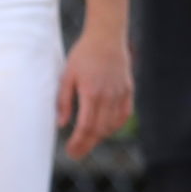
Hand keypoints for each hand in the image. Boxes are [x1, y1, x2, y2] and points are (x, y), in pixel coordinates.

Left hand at [57, 24, 133, 160]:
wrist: (107, 37)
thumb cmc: (83, 55)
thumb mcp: (67, 76)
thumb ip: (64, 101)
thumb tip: (62, 123)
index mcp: (91, 93)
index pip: (86, 126)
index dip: (78, 142)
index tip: (70, 151)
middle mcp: (109, 96)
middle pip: (100, 129)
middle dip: (87, 144)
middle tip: (76, 154)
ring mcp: (121, 93)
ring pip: (113, 124)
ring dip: (100, 136)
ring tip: (88, 143)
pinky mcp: (128, 90)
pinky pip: (124, 114)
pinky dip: (115, 125)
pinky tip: (106, 130)